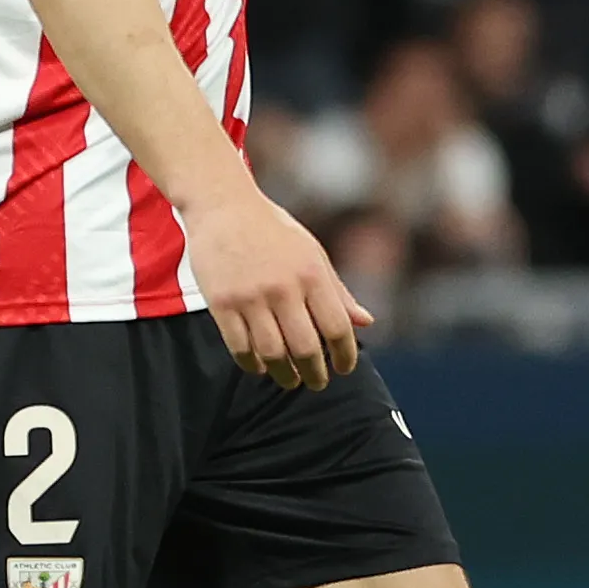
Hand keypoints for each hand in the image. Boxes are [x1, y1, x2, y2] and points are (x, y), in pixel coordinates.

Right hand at [178, 179, 370, 389]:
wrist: (223, 205)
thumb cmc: (273, 231)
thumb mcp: (312, 253)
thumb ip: (338, 291)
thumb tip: (367, 323)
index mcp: (311, 273)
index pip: (338, 327)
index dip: (345, 355)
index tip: (344, 368)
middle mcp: (283, 287)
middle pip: (306, 347)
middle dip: (315, 373)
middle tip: (317, 382)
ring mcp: (250, 296)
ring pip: (272, 353)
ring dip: (284, 375)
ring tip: (290, 380)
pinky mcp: (221, 303)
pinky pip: (240, 348)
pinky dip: (252, 364)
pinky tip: (260, 367)